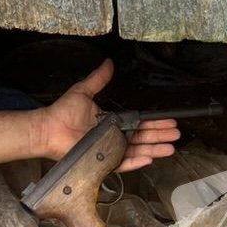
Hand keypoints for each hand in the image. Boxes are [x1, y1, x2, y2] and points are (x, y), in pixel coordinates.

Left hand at [38, 59, 180, 170]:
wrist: (49, 129)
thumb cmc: (63, 112)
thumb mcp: (84, 91)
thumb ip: (99, 79)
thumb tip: (109, 63)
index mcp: (113, 122)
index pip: (139, 123)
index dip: (154, 122)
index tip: (169, 120)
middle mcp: (114, 137)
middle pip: (142, 137)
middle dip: (160, 136)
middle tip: (177, 133)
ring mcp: (110, 151)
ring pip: (137, 151)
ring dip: (155, 149)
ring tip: (171, 148)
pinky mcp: (104, 163)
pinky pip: (123, 164)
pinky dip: (136, 162)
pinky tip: (150, 158)